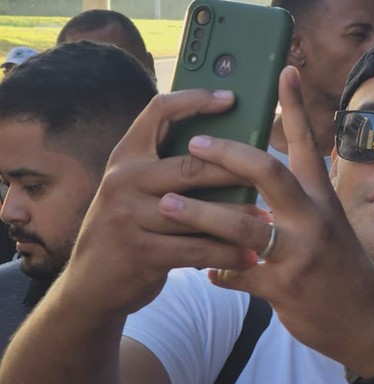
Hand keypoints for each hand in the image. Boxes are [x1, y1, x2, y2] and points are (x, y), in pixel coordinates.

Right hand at [65, 88, 258, 317]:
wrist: (91, 286)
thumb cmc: (131, 228)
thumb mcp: (137, 190)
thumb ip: (169, 168)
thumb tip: (232, 148)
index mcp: (126, 156)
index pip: (159, 111)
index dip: (196, 99)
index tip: (231, 97)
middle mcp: (123, 180)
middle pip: (192, 164)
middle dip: (236, 170)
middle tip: (271, 174)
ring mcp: (127, 217)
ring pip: (200, 211)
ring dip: (238, 217)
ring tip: (267, 219)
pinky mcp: (140, 252)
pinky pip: (196, 249)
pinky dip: (227, 254)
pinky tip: (250, 256)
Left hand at [157, 67, 373, 376]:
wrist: (368, 322)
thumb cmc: (342, 268)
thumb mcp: (330, 226)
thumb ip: (298, 203)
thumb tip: (257, 183)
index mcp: (324, 198)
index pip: (310, 142)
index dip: (296, 105)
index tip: (284, 69)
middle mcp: (314, 219)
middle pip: (268, 172)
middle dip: (227, 155)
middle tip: (194, 144)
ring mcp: (299, 253)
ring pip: (241, 225)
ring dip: (199, 213)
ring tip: (166, 205)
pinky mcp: (284, 288)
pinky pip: (236, 273)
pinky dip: (215, 270)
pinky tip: (203, 270)